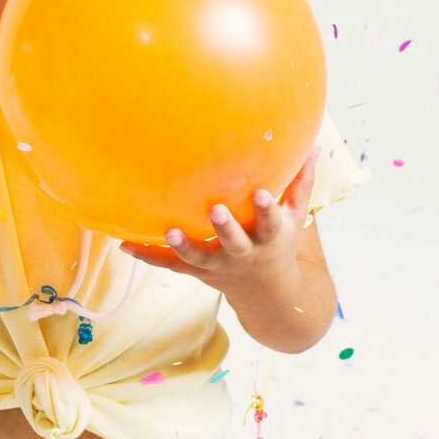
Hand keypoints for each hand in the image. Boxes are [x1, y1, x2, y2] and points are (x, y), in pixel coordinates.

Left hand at [119, 146, 319, 298]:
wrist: (269, 295)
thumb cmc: (280, 243)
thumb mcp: (295, 217)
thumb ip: (302, 182)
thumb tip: (315, 144)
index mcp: (269, 237)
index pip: (270, 222)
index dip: (267, 210)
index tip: (262, 194)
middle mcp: (243, 252)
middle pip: (234, 242)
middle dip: (226, 228)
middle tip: (215, 210)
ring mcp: (218, 264)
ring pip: (198, 256)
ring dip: (183, 245)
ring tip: (169, 231)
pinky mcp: (197, 271)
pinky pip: (169, 264)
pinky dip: (147, 254)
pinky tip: (123, 244)